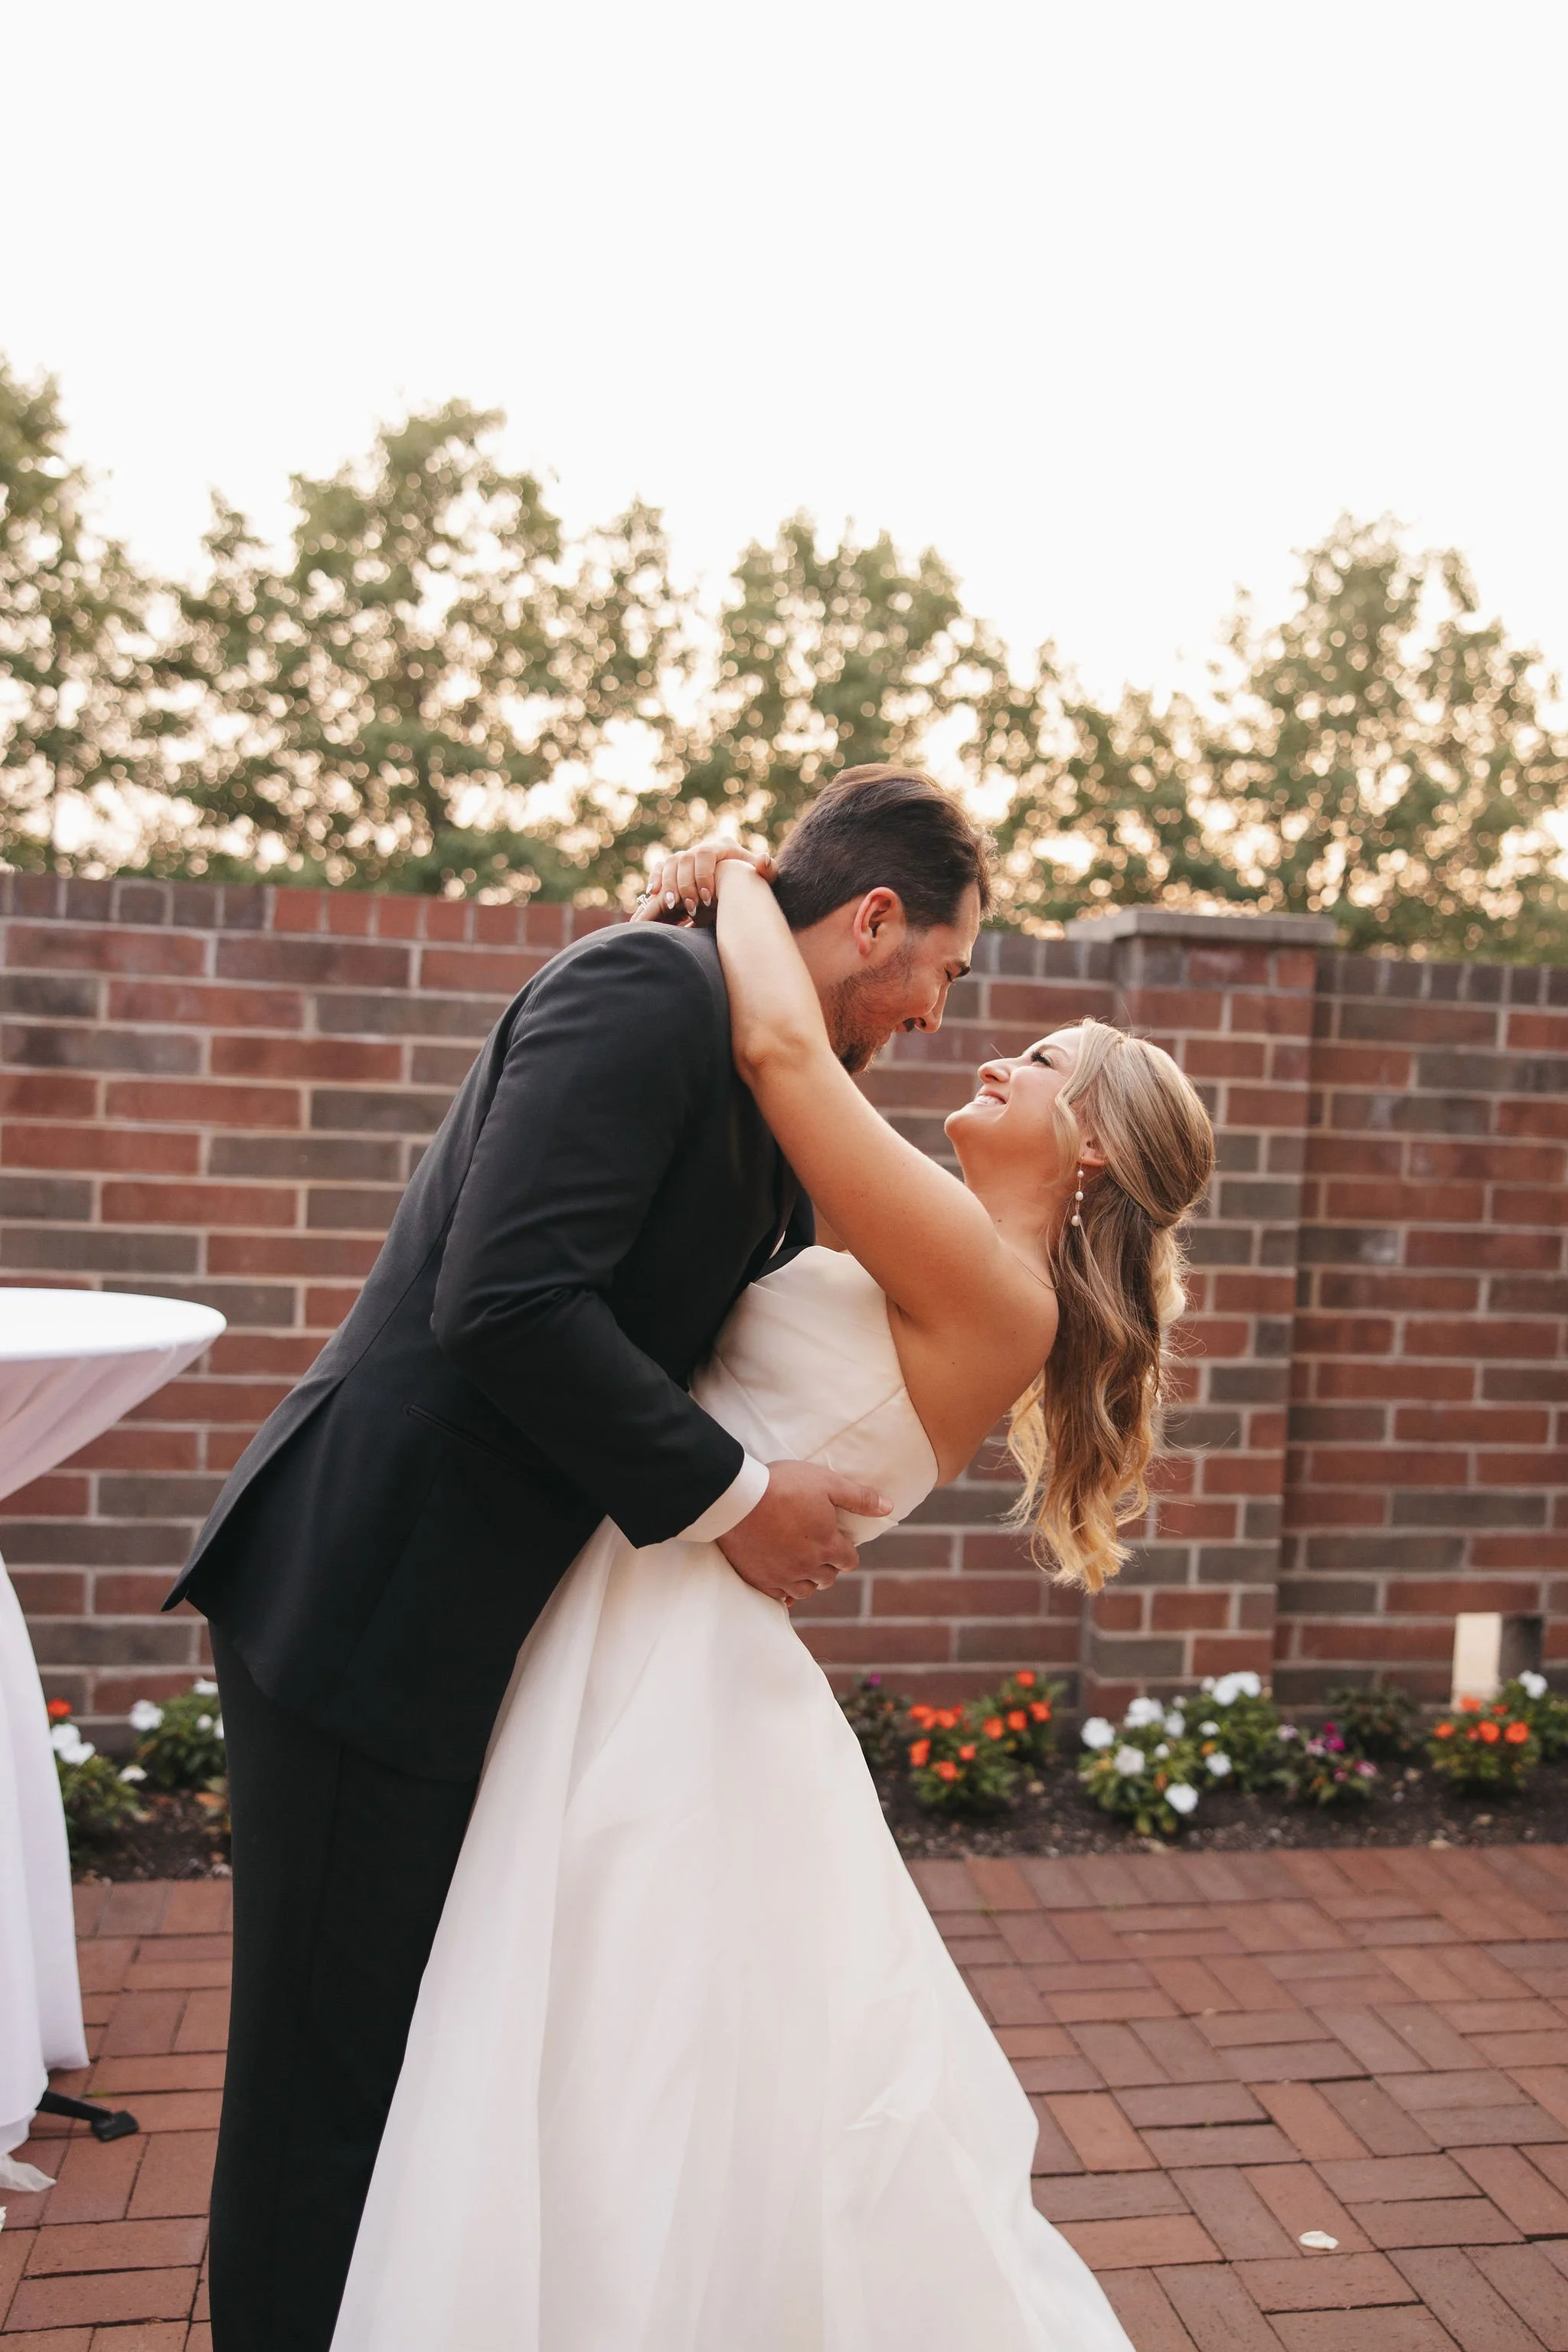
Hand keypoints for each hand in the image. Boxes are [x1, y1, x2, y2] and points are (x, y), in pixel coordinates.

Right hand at [631, 840, 777, 924]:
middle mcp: (701, 849)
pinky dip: (655, 879)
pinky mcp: (675, 867)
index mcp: (722, 847)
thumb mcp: (764, 879)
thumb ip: (768, 870)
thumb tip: (763, 859)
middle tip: (691, 908)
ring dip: (669, 884)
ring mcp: (687, 857)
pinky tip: (653, 895)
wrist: (740, 885)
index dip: (703, 875)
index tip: (708, 899)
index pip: (706, 853)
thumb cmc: (753, 883)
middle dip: (685, 884)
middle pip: (684, 859)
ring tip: (673, 906)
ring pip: (669, 863)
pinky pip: (659, 868)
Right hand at [716, 1459, 890, 1604]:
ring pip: (804, 1591)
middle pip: (827, 1578)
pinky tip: (780, 1580)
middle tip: (818, 1550)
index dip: (846, 1551)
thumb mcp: (827, 1482)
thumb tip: (889, 1507)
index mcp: (828, 1545)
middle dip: (827, 1566)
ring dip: (807, 1580)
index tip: (837, 1542)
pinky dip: (782, 1591)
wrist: (737, 1498)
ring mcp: (782, 1576)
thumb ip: (859, 1498)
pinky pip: (777, 1597)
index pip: (849, 1561)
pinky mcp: (758, 1580)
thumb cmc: (784, 1485)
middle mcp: (808, 1567)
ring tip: (800, 1565)